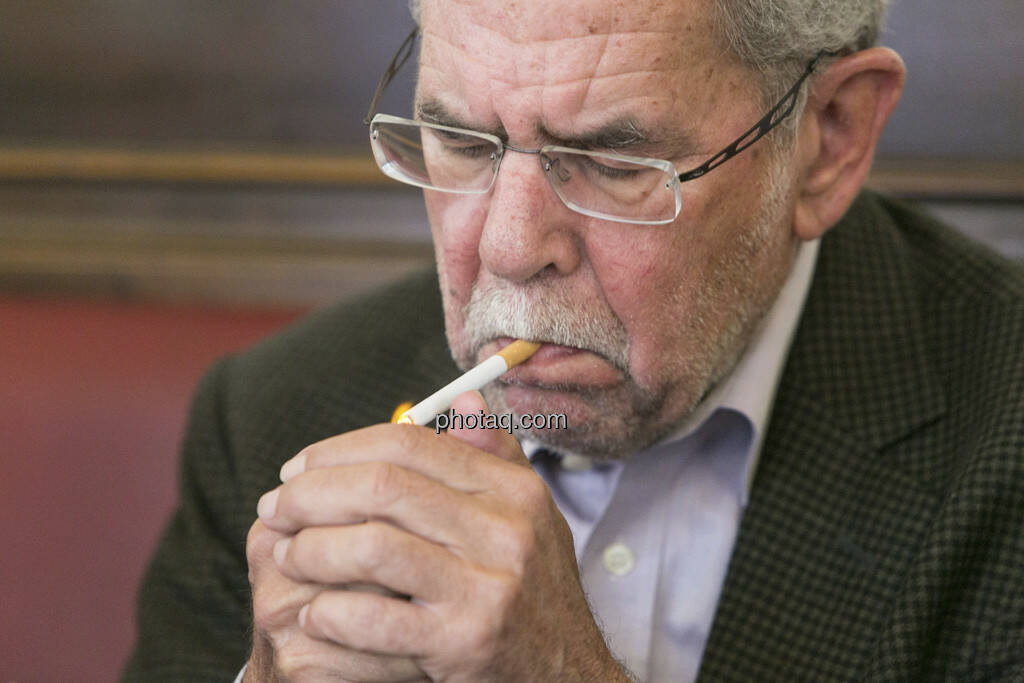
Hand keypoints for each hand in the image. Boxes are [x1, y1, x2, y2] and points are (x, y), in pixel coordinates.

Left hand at [250, 391, 628, 681]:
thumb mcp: (530, 516)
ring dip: (312, 548)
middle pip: (383, 486)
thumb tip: (460, 398)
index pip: (410, 443)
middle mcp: (505, 531)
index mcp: (513, 490)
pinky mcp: (465, 642)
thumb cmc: (534, 591)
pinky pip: (376, 619)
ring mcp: (487, 588)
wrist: (569, 676)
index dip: (340, 449)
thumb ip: (494, 456)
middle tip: (275, 507)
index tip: (298, 468)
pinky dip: (332, 614)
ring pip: (372, 547)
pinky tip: (314, 613)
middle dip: (311, 494)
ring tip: (287, 554)